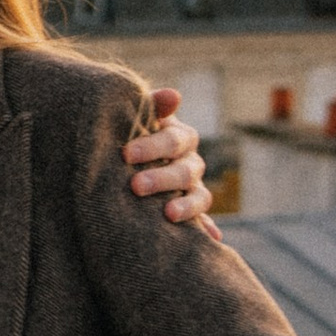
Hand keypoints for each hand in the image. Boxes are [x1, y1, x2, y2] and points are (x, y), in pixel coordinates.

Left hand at [128, 86, 218, 230]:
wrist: (124, 158)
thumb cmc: (129, 133)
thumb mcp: (137, 118)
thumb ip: (151, 106)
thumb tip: (174, 95)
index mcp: (180, 138)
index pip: (175, 140)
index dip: (153, 146)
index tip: (126, 154)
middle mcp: (191, 163)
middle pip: (186, 170)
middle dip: (161, 178)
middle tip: (135, 185)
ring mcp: (192, 189)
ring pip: (200, 197)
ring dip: (186, 205)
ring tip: (169, 215)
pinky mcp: (189, 212)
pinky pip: (202, 222)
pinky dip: (207, 230)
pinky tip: (211, 240)